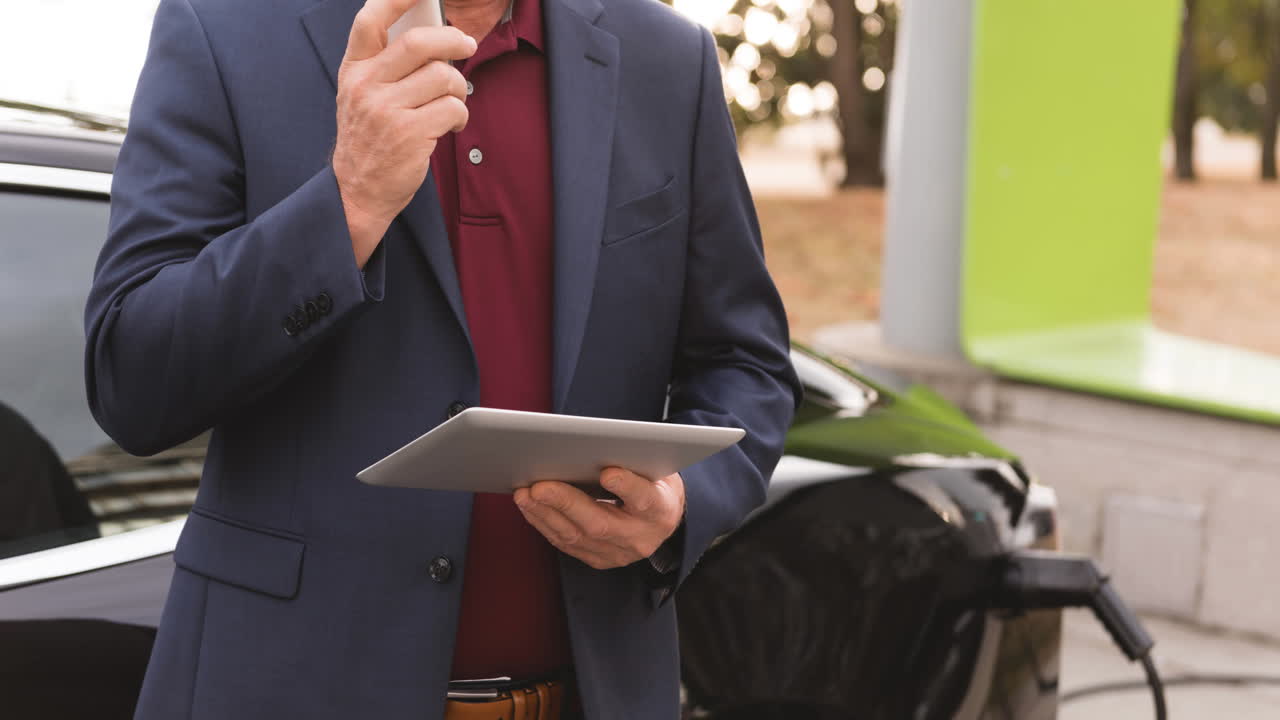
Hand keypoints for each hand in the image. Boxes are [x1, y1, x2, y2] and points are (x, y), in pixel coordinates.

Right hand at [333, 0, 476, 266]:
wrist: (357, 191)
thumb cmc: (369, 140)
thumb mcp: (362, 97)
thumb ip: (387, 67)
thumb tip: (435, 39)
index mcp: (354, 70)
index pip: (370, 20)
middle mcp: (366, 86)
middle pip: (418, 42)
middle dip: (453, 40)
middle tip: (467, 45)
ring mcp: (387, 110)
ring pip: (443, 77)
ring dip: (459, 88)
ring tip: (454, 102)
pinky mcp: (410, 134)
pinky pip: (453, 108)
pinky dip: (460, 115)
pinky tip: (451, 124)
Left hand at [514, 469, 685, 570]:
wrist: (662, 520)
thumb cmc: (653, 483)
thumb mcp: (656, 468)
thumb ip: (633, 460)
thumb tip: (593, 444)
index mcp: (660, 510)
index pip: (644, 499)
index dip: (626, 487)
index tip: (608, 472)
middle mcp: (639, 537)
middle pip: (599, 524)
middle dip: (566, 503)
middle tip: (539, 485)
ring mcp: (617, 553)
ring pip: (576, 537)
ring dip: (545, 514)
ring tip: (524, 493)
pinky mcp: (598, 559)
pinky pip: (566, 544)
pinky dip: (544, 523)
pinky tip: (530, 506)